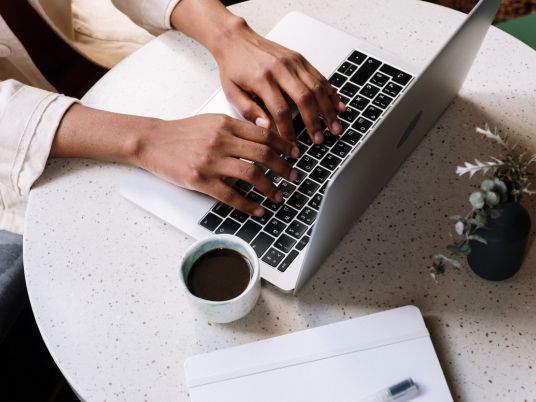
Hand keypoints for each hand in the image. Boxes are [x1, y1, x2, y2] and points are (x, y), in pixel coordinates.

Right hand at [52, 106, 299, 216]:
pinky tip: (258, 209)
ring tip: (278, 196)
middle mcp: (221, 140)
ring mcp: (210, 161)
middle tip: (294, 177)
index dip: (284, 145)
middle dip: (283, 168)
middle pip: (263, 154)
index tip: (295, 154)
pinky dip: (248, 204)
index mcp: (226, 124)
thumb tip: (265, 135)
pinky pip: (231, 195)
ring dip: (270, 188)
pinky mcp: (200, 180)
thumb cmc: (182, 133)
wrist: (152, 141)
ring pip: (251, 174)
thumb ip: (236, 128)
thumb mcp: (211, 122)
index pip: (264, 134)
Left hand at [214, 21, 345, 143]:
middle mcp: (280, 69)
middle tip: (320, 140)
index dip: (289, 131)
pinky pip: (320, 77)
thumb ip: (248, 111)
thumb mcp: (232, 92)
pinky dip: (331, 93)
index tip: (293, 146)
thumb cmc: (234, 67)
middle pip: (304, 99)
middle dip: (315, 122)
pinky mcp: (300, 58)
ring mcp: (293, 62)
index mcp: (262, 79)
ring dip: (328, 110)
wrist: (235, 40)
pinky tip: (338, 106)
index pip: (280, 111)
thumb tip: (267, 128)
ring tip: (335, 128)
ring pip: (317, 87)